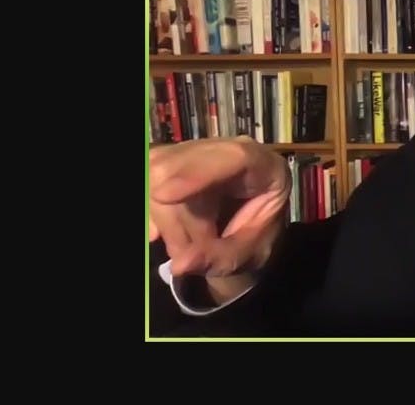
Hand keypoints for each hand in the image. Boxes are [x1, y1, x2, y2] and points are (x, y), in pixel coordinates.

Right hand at [148, 136, 290, 278]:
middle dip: (177, 216)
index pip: (236, 157)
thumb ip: (221, 258)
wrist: (243, 231)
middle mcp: (229, 150)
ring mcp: (197, 152)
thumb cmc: (254, 238)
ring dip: (164, 218)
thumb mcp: (248, 256)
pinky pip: (149, 181)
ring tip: (182, 246)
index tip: (163, 195)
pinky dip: (152, 213)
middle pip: (184, 166)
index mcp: (265, 166)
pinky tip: (159, 232)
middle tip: (183, 254)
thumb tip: (180, 264)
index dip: (198, 173)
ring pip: (161, 173)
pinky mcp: (171, 161)